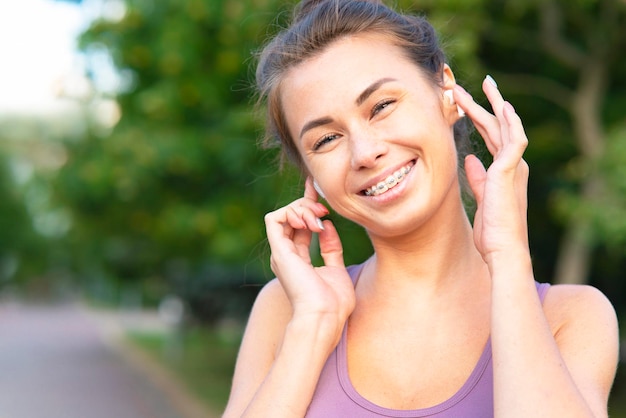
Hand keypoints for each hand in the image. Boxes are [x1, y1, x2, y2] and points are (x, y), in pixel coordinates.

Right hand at [264, 177, 355, 327]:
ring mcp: (281, 253)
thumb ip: (331, 248)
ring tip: (319, 220)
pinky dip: (291, 213)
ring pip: (282, 214)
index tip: (317, 188)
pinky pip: (274, 219)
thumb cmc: (333, 303)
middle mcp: (286, 255)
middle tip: (325, 211)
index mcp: (298, 260)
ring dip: (302, 209)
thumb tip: (326, 225)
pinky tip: (309, 222)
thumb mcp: (336, 269)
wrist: (325, 317)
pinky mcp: (279, 252)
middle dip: (308, 205)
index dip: (307, 204)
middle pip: (290, 216)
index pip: (299, 225)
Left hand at [454, 77, 529, 264]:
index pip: (490, 136)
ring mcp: (513, 166)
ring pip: (504, 127)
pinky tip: (503, 106)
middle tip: (465, 86)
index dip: (477, 117)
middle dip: (481, 104)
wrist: (502, 249)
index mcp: (503, 170)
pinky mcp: (511, 171)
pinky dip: (510, 122)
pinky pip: (514, 140)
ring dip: (492, 105)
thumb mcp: (481, 198)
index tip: (463, 103)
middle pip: (496, 126)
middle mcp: (511, 164)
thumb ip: (477, 177)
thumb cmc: (492, 231)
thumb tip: (469, 159)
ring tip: (482, 84)